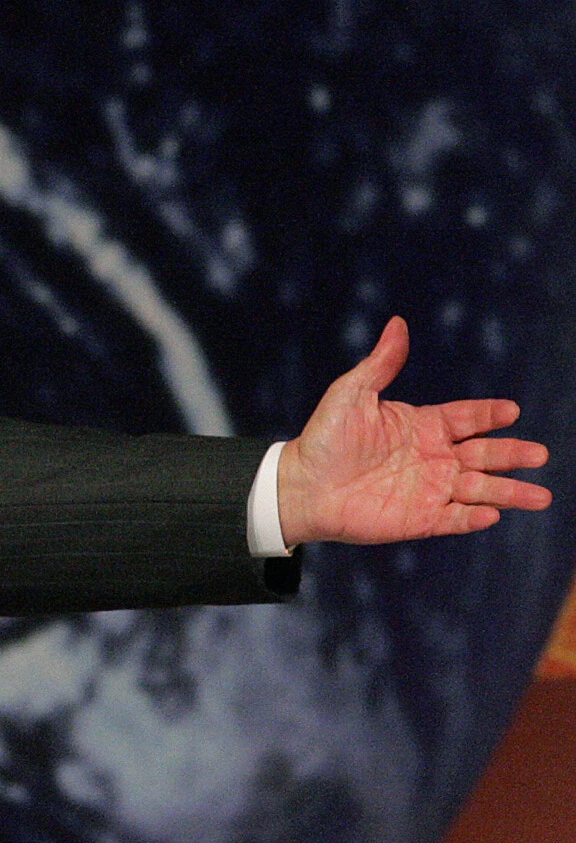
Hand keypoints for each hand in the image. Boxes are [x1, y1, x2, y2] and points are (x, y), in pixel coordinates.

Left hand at [277, 317, 550, 546]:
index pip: (468, 417)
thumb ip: (381, 363)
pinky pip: (454, 519)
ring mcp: (430, 489)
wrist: (301, 486)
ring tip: (541, 497)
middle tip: (539, 454)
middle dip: (513, 454)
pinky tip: (492, 514)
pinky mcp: (420, 519)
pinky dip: (474, 518)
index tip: (511, 411)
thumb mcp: (352, 393)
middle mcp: (435, 457)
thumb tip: (398, 323)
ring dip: (510, 493)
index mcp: (423, 426)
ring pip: (480, 489)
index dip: (489, 414)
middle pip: (485, 454)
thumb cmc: (325, 438)